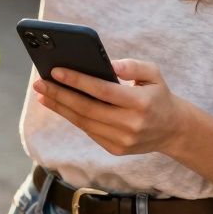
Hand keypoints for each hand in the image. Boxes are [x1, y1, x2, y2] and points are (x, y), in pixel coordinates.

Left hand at [33, 59, 188, 156]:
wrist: (173, 129)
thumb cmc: (158, 95)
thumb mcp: (154, 74)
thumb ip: (132, 66)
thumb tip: (107, 64)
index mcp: (141, 103)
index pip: (103, 91)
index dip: (78, 81)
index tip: (56, 71)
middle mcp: (131, 124)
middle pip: (87, 109)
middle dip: (60, 94)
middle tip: (39, 82)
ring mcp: (122, 140)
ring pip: (83, 122)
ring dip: (60, 107)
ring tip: (42, 93)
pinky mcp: (115, 149)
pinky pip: (88, 130)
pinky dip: (71, 117)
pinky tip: (59, 105)